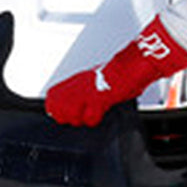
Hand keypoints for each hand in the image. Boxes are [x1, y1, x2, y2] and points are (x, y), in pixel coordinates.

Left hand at [45, 16, 186, 126]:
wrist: (133, 66)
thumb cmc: (121, 71)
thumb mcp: (98, 77)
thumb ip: (86, 86)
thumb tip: (82, 98)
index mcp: (77, 79)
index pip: (53, 94)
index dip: (55, 106)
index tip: (59, 112)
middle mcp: (79, 85)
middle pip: (58, 109)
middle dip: (66, 116)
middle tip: (75, 116)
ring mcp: (87, 93)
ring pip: (71, 116)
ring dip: (80, 119)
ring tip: (89, 114)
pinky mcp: (99, 99)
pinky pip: (90, 119)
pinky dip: (94, 120)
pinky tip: (99, 114)